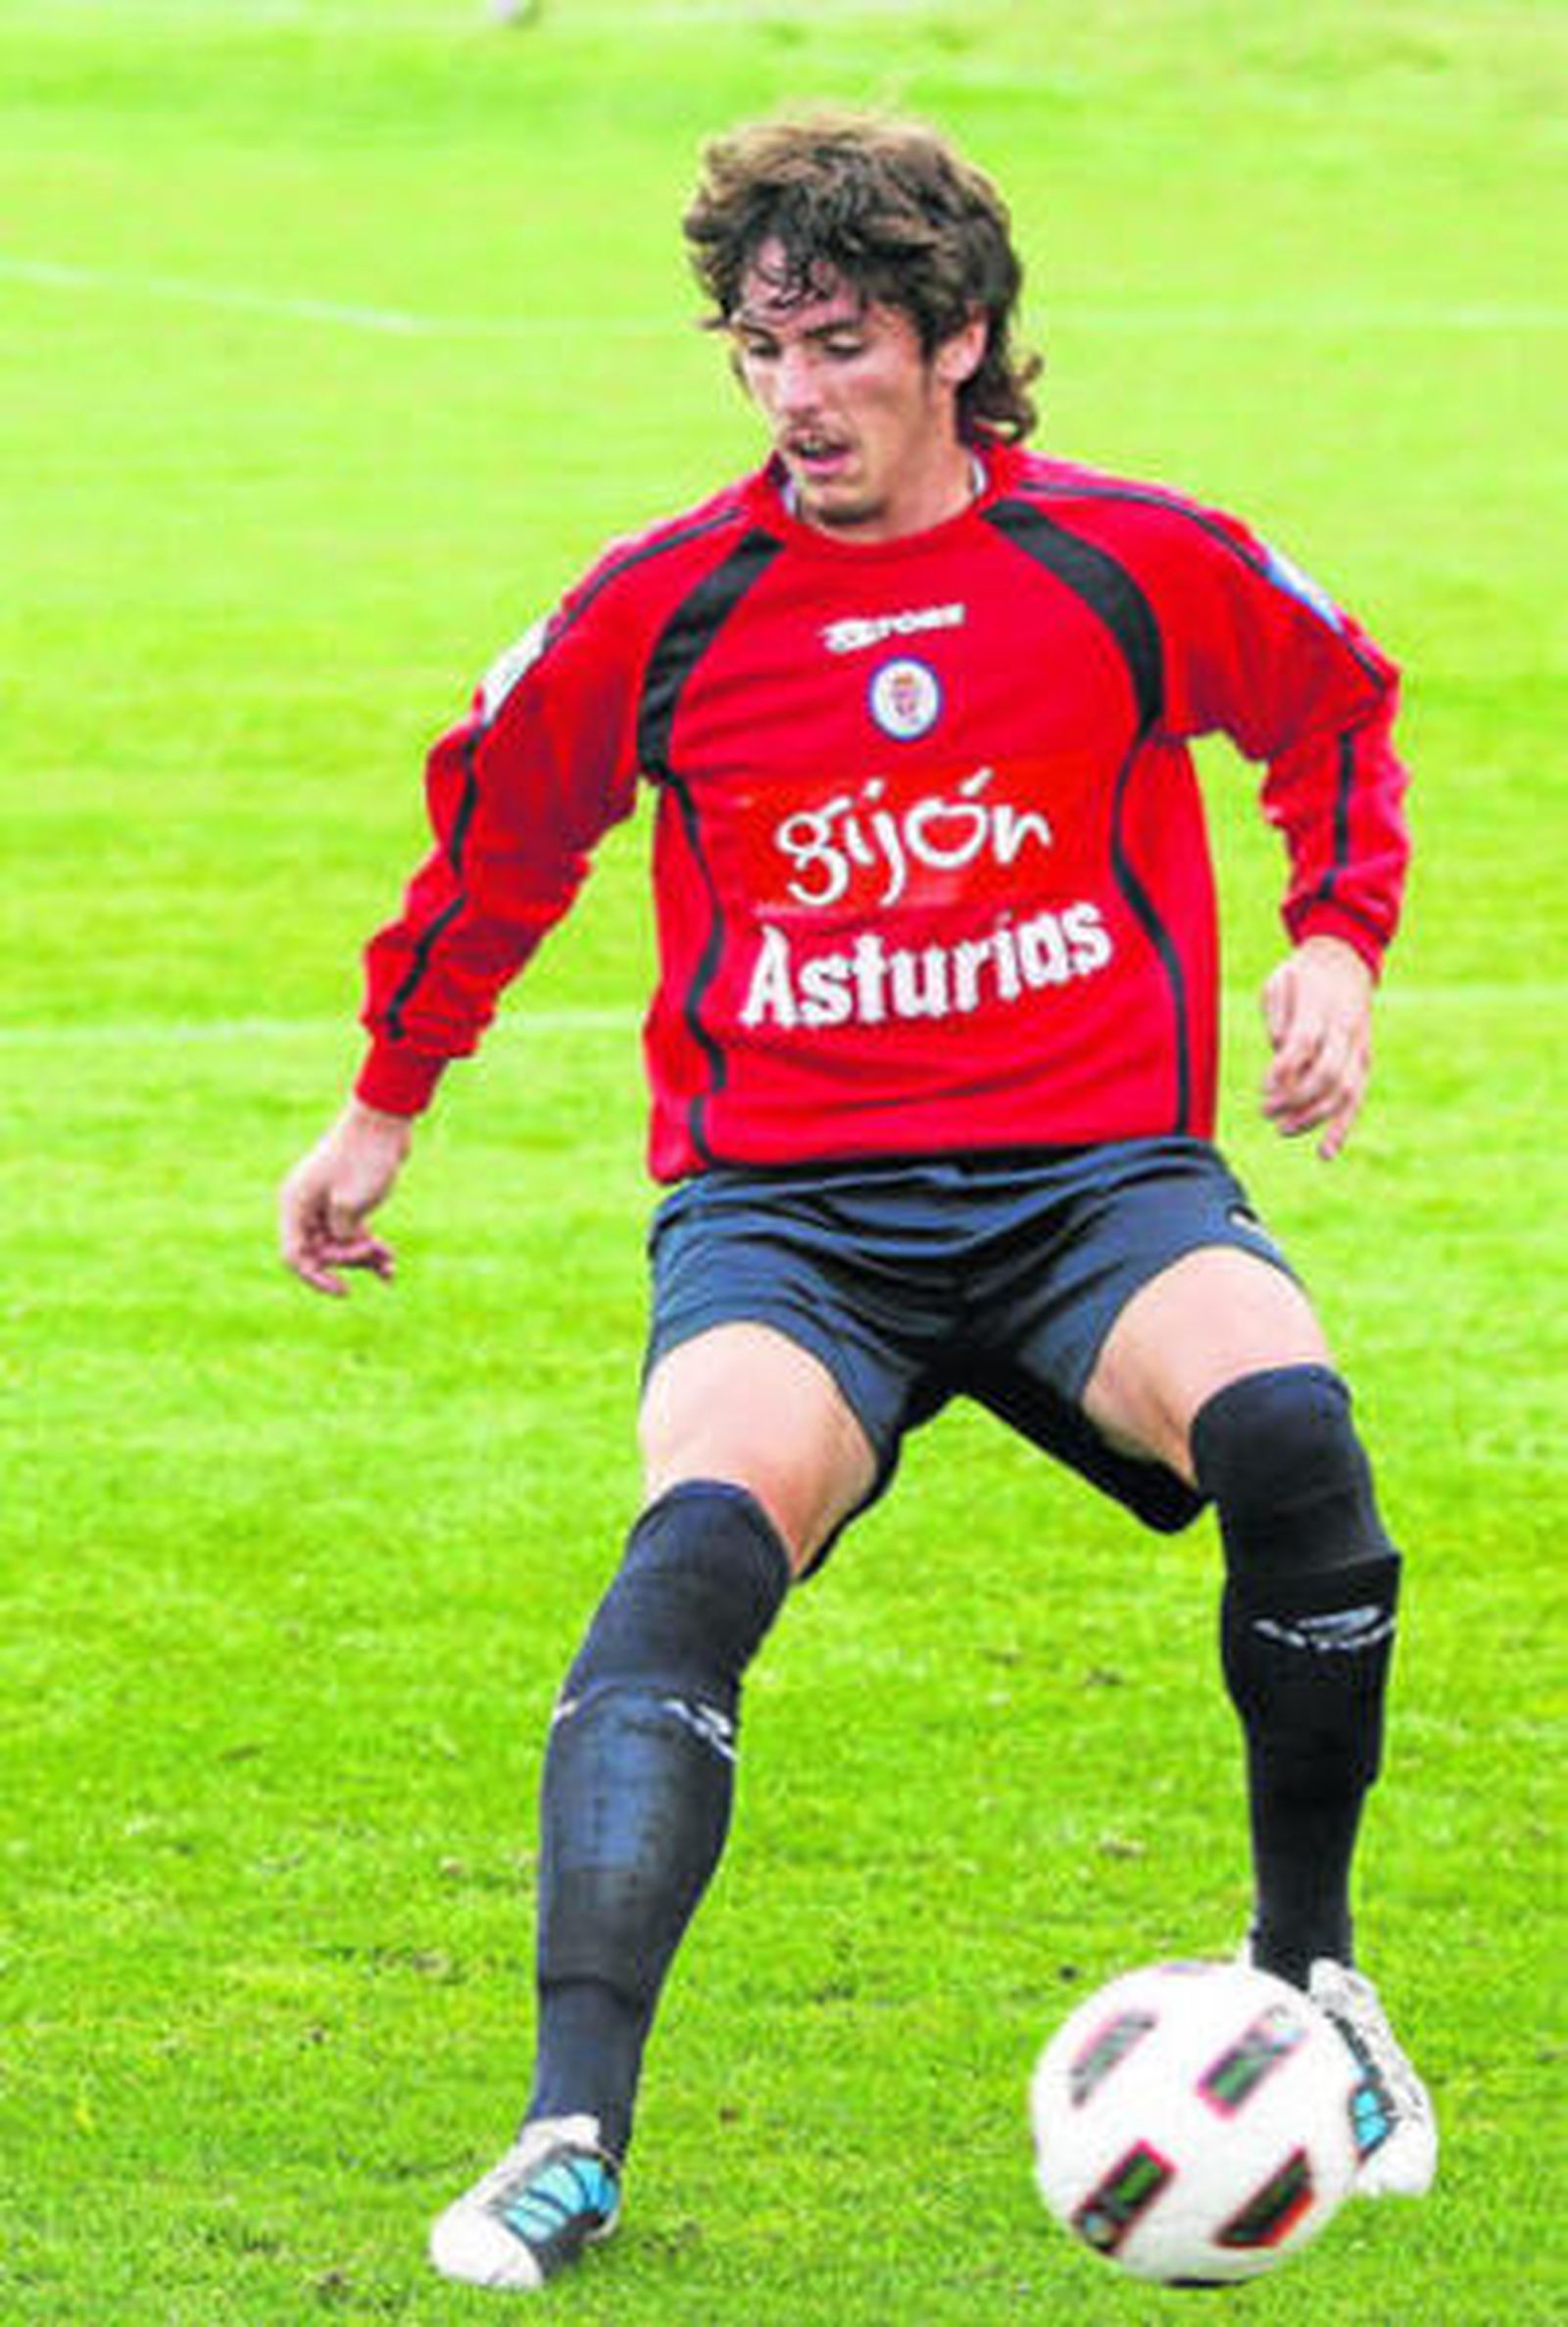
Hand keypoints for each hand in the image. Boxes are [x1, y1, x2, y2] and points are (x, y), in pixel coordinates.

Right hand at [279, 1101, 412, 1295]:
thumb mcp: (351, 1204)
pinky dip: (369, 1249)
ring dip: (363, 1258)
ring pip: (339, 1246)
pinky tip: (390, 1266)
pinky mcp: (347, 1202)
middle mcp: (306, 1206)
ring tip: (390, 1262)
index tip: (344, 1290)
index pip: (295, 1256)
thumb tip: (341, 1251)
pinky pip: (353, 1235)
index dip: (316, 1278)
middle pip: (319, 1253)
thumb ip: (342, 1235)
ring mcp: (326, 1205)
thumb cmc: (365, 1157)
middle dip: (348, 1260)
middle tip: (376, 1250)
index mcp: (296, 1204)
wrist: (384, 1121)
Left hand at [1260, 936, 1375, 1160]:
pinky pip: (1357, 1097)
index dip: (1284, 1070)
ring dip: (1313, 1117)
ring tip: (1282, 1130)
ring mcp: (1358, 1046)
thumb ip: (1278, 1014)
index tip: (1264, 1088)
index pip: (1304, 1044)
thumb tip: (1278, 1049)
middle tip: (1265, 1111)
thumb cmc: (1302, 973)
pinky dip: (1342, 1126)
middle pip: (1326, 1073)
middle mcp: (1344, 1029)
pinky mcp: (1364, 1060)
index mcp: (1320, 1007)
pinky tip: (1325, 1152)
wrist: (1346, 959)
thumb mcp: (1280, 981)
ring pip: (1345, 1091)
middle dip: (1295, 1099)